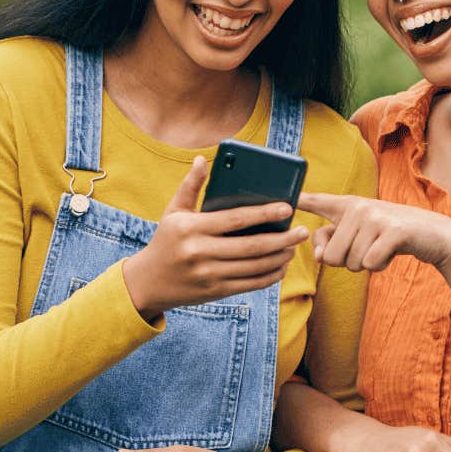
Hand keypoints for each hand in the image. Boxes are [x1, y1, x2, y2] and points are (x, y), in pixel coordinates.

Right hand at [122, 156, 311, 320]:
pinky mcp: (215, 291)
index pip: (235, 219)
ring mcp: (208, 274)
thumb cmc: (166, 240)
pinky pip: (249, 284)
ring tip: (294, 247)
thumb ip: (190, 186)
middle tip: (302, 231)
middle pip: (251, 247)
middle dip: (282, 239)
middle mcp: (200, 252)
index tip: (287, 208)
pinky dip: (269, 276)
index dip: (263, 213)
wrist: (148, 282)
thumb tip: (202, 160)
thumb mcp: (173, 212)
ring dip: (280, 258)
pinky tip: (281, 266)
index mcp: (191, 228)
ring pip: (254, 267)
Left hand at [298, 192, 450, 272]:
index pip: (318, 200)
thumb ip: (332, 243)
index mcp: (347, 205)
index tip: (284, 199)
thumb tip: (320, 257)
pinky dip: (380, 266)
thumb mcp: (359, 236)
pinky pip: (371, 263)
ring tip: (381, 248)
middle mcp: (359, 207)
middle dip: (348, 263)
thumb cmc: (390, 236)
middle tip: (367, 249)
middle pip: (332, 256)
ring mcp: (376, 217)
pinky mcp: (393, 231)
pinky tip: (390, 254)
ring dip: (366, 265)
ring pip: (352, 262)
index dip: (299, 200)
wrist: (433, 234)